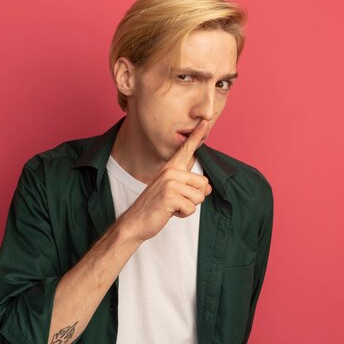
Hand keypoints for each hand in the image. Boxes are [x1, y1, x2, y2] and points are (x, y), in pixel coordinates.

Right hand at [118, 120, 211, 241]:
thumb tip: (208, 188)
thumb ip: (190, 186)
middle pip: (203, 184)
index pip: (186, 150)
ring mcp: (170, 183)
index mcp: (170, 168)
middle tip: (175, 201)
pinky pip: (191, 208)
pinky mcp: (170, 196)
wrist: (135, 222)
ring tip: (171, 206)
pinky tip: (169, 212)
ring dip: (188, 207)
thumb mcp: (173, 193)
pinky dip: (183, 214)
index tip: (205, 122)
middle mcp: (170, 172)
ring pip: (199, 197)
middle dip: (194, 198)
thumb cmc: (155, 207)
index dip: (197, 136)